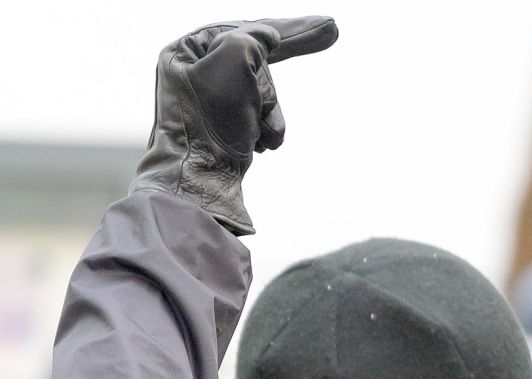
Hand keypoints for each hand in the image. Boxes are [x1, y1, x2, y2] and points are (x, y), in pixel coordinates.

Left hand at [130, 17, 338, 234]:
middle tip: (327, 37)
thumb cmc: (211, 123)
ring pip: (261, 94)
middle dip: (271, 85)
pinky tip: (264, 143)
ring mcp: (209, 102)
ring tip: (266, 134)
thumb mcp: (234, 61)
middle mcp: (194, 73)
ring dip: (270, 112)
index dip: (287, 29)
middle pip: (255, 64)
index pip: (244, 31)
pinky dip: (267, 129)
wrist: (202, 183)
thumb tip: (268, 37)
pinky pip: (258, 117)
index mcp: (187, 52)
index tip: (328, 26)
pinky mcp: (223, 127)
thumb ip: (254, 38)